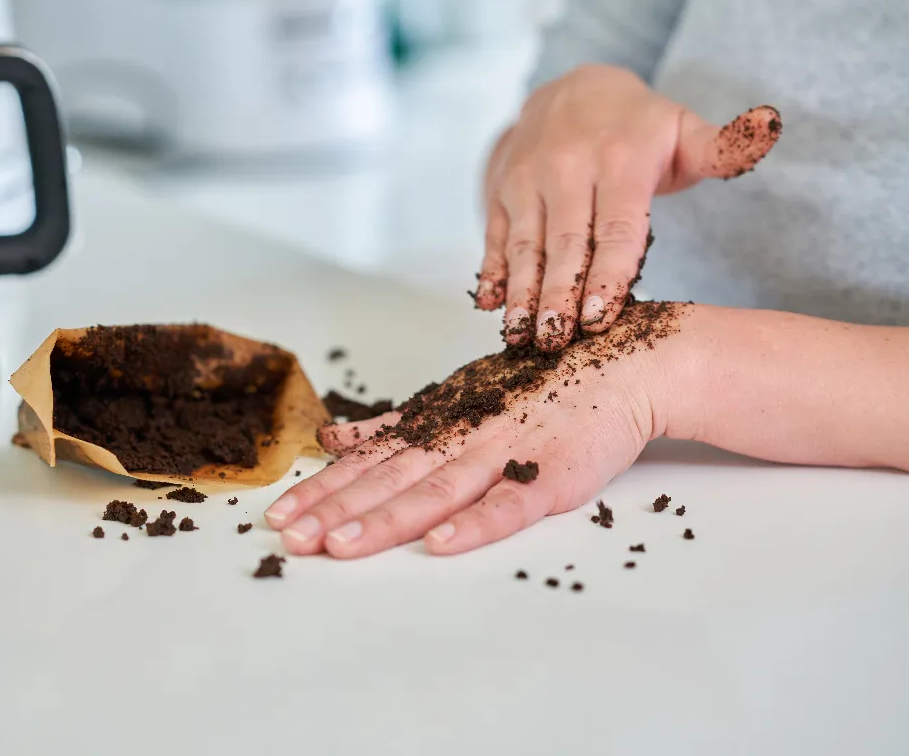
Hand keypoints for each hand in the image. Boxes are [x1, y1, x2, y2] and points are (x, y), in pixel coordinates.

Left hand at [264, 302, 692, 557]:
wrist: (628, 362)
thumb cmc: (540, 385)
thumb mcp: (459, 398)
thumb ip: (398, 425)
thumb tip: (335, 438)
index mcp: (439, 423)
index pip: (369, 462)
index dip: (323, 488)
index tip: (279, 513)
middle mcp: (462, 436)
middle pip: (389, 480)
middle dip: (336, 510)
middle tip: (291, 539)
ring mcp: (507, 454)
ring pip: (435, 492)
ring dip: (385, 520)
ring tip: (340, 546)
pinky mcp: (552, 474)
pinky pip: (509, 504)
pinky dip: (474, 523)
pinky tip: (440, 544)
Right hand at [475, 64, 779, 350]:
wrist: (568, 91)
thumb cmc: (636, 127)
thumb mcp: (683, 129)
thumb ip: (725, 145)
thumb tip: (771, 127)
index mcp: (619, 160)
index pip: (615, 227)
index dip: (607, 274)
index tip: (598, 318)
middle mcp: (566, 168)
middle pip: (563, 244)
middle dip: (557, 296)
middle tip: (555, 342)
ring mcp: (527, 181)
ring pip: (525, 245)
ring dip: (521, 293)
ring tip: (519, 336)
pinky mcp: (501, 193)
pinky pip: (495, 236)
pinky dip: (491, 270)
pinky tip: (489, 304)